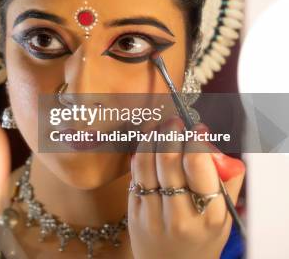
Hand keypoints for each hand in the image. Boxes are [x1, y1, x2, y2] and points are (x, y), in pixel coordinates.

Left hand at [128, 117, 244, 258]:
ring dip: (153, 139)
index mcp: (209, 215)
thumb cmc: (201, 238)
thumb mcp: (224, 216)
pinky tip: (148, 145)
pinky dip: (141, 154)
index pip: (198, 168)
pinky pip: (135, 175)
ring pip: (147, 164)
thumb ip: (226, 180)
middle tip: (175, 122)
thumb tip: (213, 140)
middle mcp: (180, 216)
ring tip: (161, 128)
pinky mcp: (133, 212)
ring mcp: (153, 215)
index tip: (196, 128)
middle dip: (172, 134)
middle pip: (169, 161)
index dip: (195, 141)